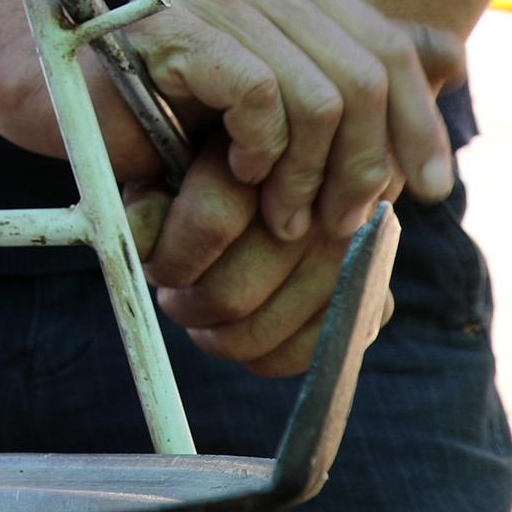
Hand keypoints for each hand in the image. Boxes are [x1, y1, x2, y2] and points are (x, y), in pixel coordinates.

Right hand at [115, 0, 460, 243]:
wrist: (69, 109)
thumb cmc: (170, 113)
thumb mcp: (276, 101)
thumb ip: (351, 73)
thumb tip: (451, 58)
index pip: (391, 45)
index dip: (420, 123)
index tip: (433, 191)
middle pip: (368, 74)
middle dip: (367, 165)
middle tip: (340, 222)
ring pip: (323, 97)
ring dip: (310, 176)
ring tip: (283, 216)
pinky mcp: (182, 26)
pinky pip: (264, 98)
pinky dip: (261, 152)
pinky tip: (237, 175)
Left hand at [127, 153, 397, 378]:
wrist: (304, 167)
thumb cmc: (213, 164)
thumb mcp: (173, 156)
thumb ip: (153, 193)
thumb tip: (138, 237)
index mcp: (268, 155)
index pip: (211, 222)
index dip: (171, 259)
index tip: (160, 265)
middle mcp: (320, 204)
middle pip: (231, 291)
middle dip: (188, 303)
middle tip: (175, 294)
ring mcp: (350, 255)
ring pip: (258, 330)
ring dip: (216, 334)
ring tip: (200, 312)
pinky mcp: (373, 298)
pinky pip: (304, 353)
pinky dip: (261, 357)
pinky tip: (239, 335)